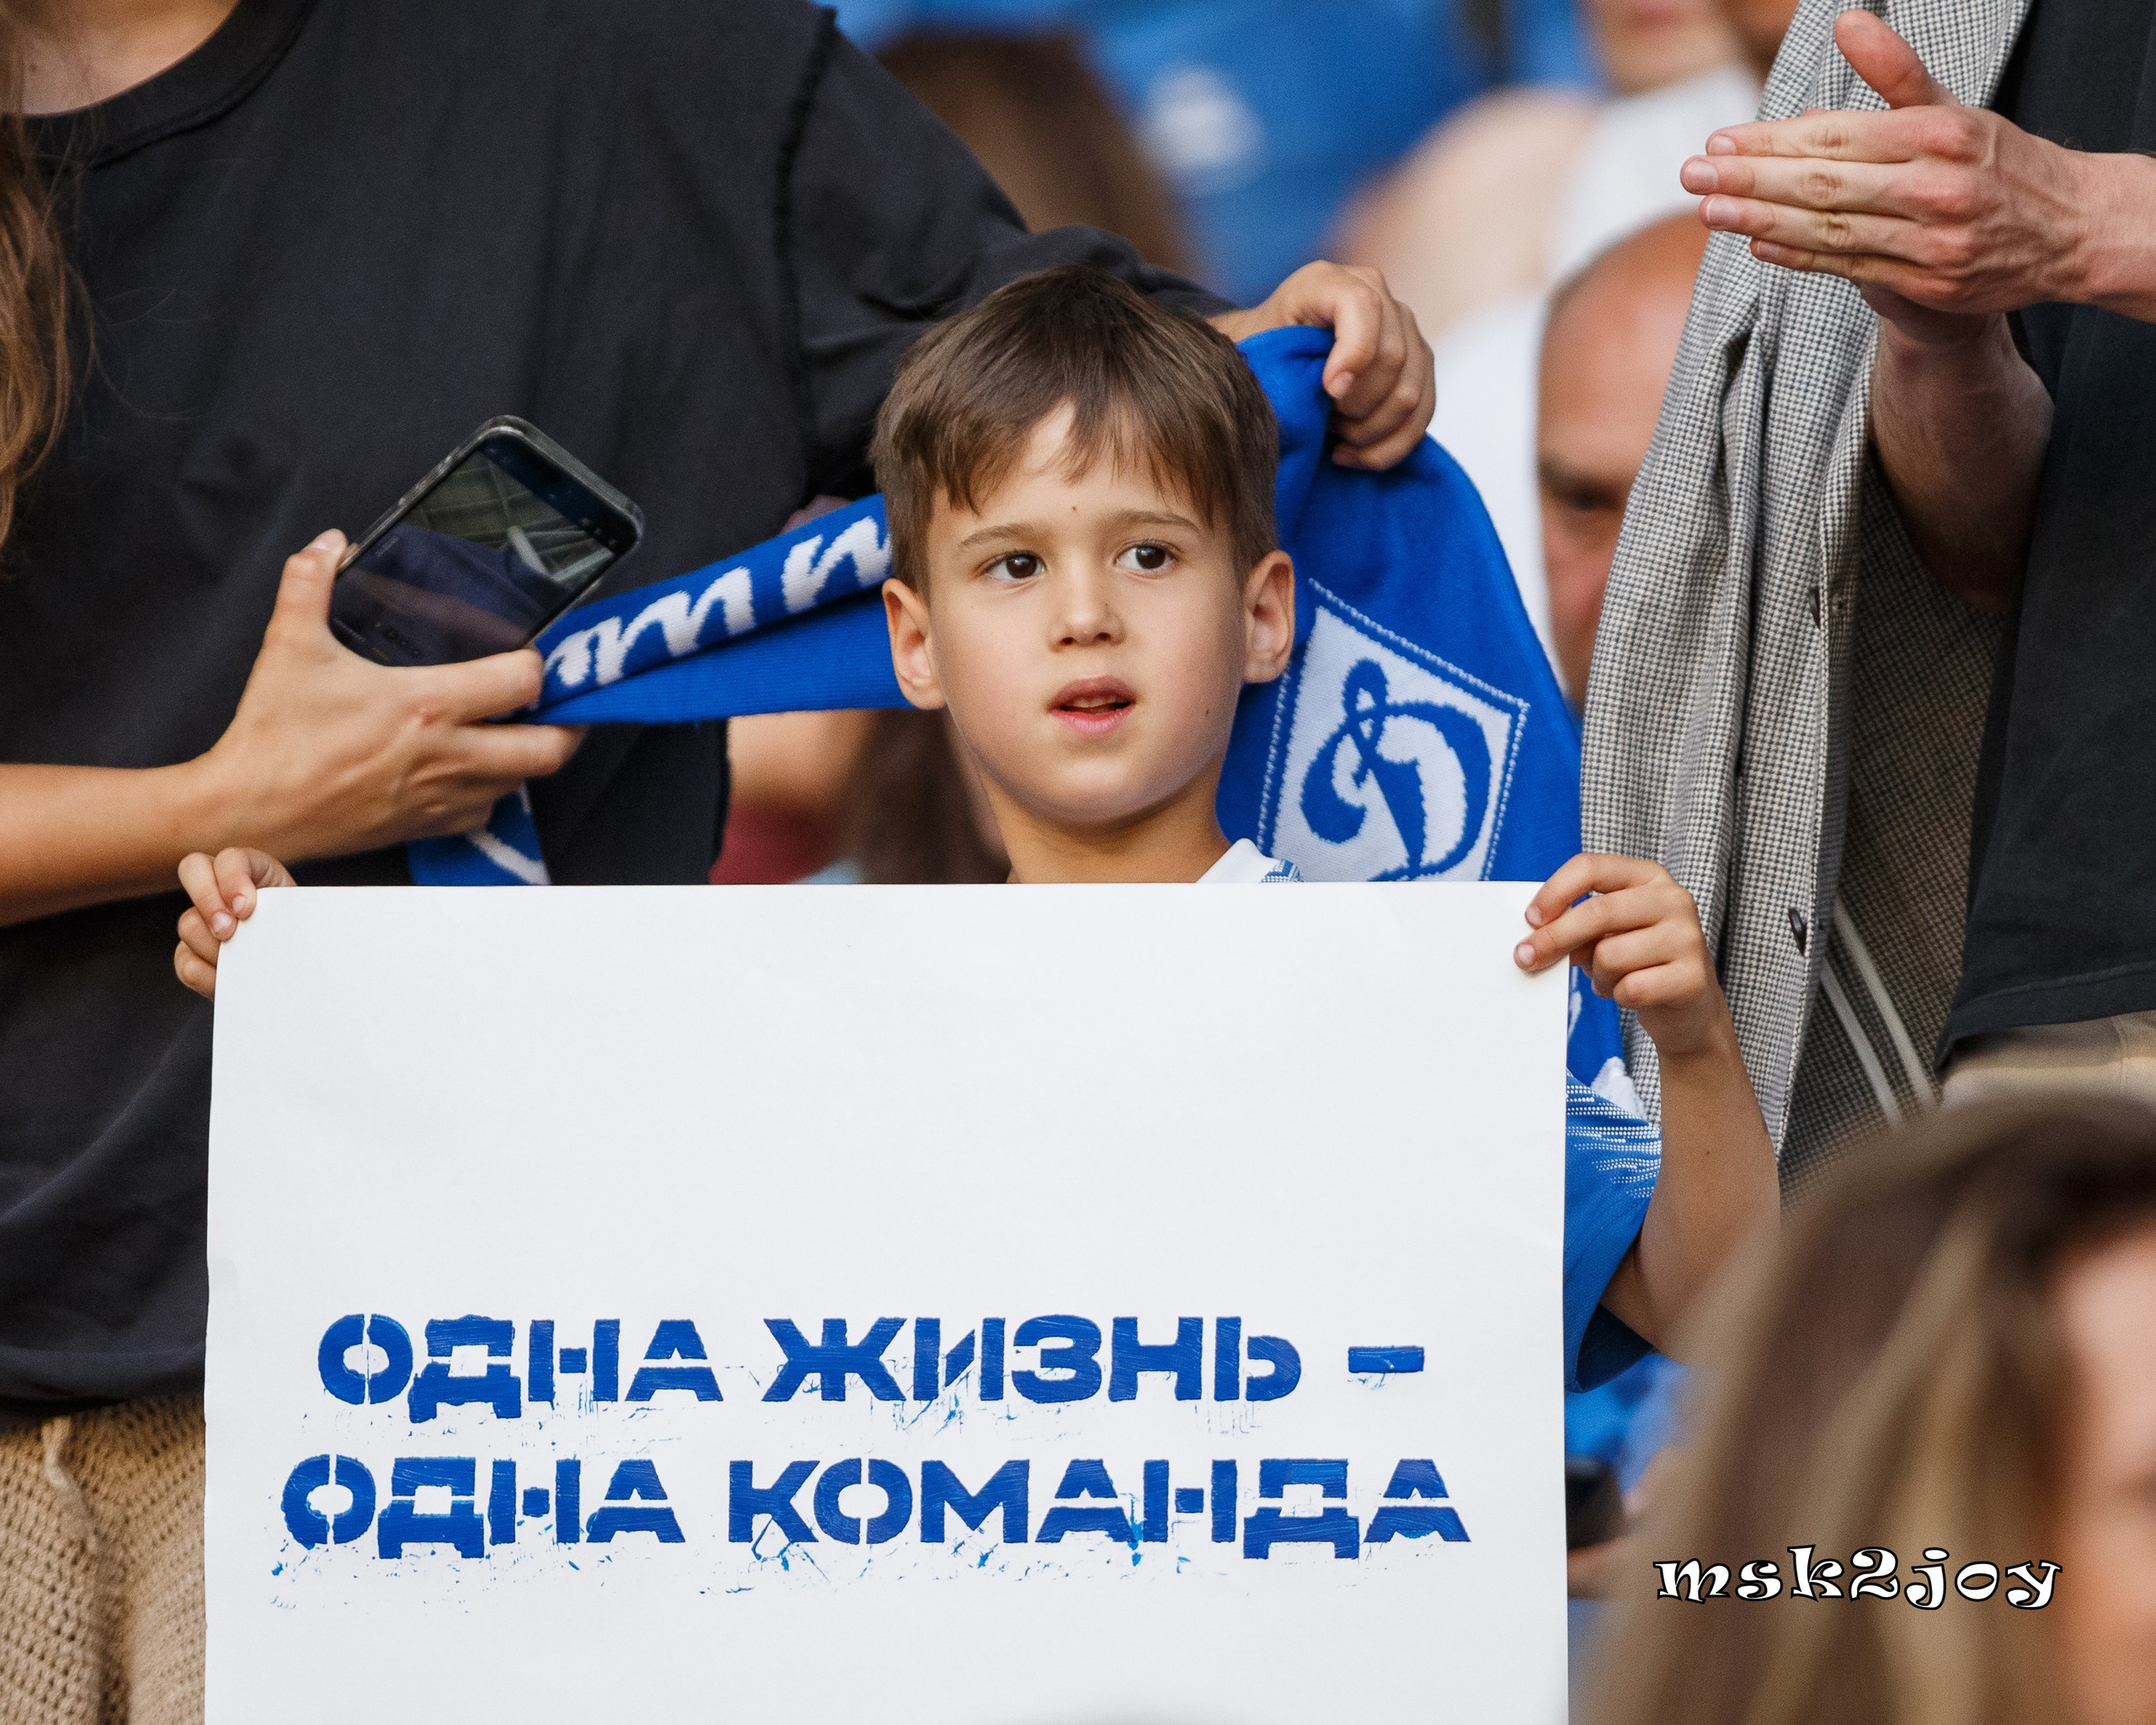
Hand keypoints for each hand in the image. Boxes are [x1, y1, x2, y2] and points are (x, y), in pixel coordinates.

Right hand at [173, 846, 293, 999]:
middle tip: (228, 931)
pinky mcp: (192, 953)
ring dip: (215, 947)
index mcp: (254, 871)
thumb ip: (290, 913)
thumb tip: (280, 928)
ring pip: (188, 924)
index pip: (231, 858)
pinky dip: (207, 976)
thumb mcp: (306, 918)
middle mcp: (222, 888)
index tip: (247, 909)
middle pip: (191, 869)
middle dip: (208, 901)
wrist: (301, 972)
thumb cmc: (307, 937)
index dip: (233, 879)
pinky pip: (185, 962)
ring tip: (245, 964)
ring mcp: (202, 919)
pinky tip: (231, 981)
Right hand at [198, 531, 581, 861]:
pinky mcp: (425, 828)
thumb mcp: (290, 646)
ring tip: (520, 732)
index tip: (530, 654)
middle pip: (549, 749)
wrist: (249, 810)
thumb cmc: (273, 732)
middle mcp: (448, 756)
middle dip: (566, 726)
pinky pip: (483, 812)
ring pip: (521, 783)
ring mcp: (440, 798)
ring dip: (528, 758)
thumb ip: (310, 584)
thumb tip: (329, 544)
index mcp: (427, 705)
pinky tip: (475, 771)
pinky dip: (491, 793)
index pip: (523, 682)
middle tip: (560, 705)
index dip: (539, 665)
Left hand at [1211, 261, 1434, 469]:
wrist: (1269, 364)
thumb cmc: (1258, 359)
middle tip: (1322, 420)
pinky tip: (1351, 454)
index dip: (1354, 355)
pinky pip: (1422, 415)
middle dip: (1356, 404)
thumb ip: (1289, 360)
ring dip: (1369, 429)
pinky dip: (1388, 447)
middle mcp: (1373, 292)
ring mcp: (1402, 326)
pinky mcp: (1418, 363)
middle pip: (1393, 357)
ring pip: (1409, 393)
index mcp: (1327, 281)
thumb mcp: (1258, 351)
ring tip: (1333, 433)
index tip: (1329, 392)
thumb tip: (1338, 387)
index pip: (1364, 307)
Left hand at [1515, 854, 1730, 1062]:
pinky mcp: (1692, 977)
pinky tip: (1631, 994)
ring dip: (1597, 975)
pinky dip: (1618, 996)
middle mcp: (1673, 898)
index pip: (1591, 867)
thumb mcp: (1607, 932)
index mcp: (1648, 876)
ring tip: (1609, 979)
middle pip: (1596, 912)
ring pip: (1609, 956)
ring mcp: (1688, 936)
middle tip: (1527, 958)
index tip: (1529, 919)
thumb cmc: (1637, 961)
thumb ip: (1577, 923)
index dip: (1553, 892)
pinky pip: (1630, 988)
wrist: (1689, 1008)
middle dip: (1554, 938)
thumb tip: (1533, 937)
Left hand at [1681, 11, 2102, 326]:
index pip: (1836, 138)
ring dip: (1761, 221)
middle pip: (1823, 184)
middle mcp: (1934, 187)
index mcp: (1938, 134)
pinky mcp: (1927, 284)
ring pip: (1829, 230)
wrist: (2065, 230)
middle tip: (1694, 176)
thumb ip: (1895, 74)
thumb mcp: (1954, 109)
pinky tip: (1758, 245)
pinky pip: (1849, 268)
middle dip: (1751, 181)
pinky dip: (1799, 257)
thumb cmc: (1993, 163)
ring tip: (1710, 211)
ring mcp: (1930, 241)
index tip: (1720, 144)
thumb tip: (1847, 26)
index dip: (1771, 143)